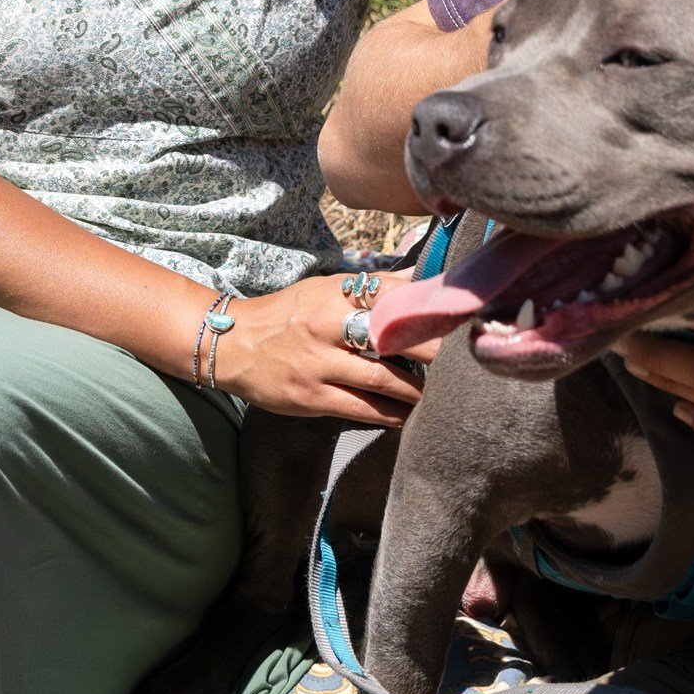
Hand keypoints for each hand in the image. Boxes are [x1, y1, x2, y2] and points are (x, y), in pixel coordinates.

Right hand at [216, 270, 436, 425]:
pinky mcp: (311, 398)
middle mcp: (327, 326)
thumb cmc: (288, 313)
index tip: (457, 315)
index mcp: (333, 294)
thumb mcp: (325, 289)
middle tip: (459, 360)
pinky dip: (389, 413)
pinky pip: (360, 409)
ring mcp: (318, 364)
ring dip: (415, 389)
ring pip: (381, 379)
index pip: (387, 294)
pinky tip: (407, 414)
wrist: (233, 345)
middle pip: (391, 337)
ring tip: (439, 392)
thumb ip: (371, 287)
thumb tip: (419, 279)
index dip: (423, 306)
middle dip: (430, 350)